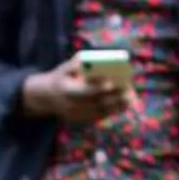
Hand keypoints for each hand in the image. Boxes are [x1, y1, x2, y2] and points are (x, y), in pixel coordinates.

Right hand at [17, 55, 133, 128]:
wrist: (47, 98)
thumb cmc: (61, 78)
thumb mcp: (64, 68)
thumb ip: (76, 63)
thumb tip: (92, 59)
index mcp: (66, 91)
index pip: (84, 91)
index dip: (98, 88)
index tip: (111, 83)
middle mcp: (71, 105)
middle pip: (95, 102)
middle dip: (113, 97)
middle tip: (129, 91)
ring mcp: (76, 115)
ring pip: (99, 112)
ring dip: (116, 106)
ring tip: (131, 100)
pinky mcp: (81, 120)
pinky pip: (99, 117)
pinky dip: (112, 112)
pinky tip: (124, 106)